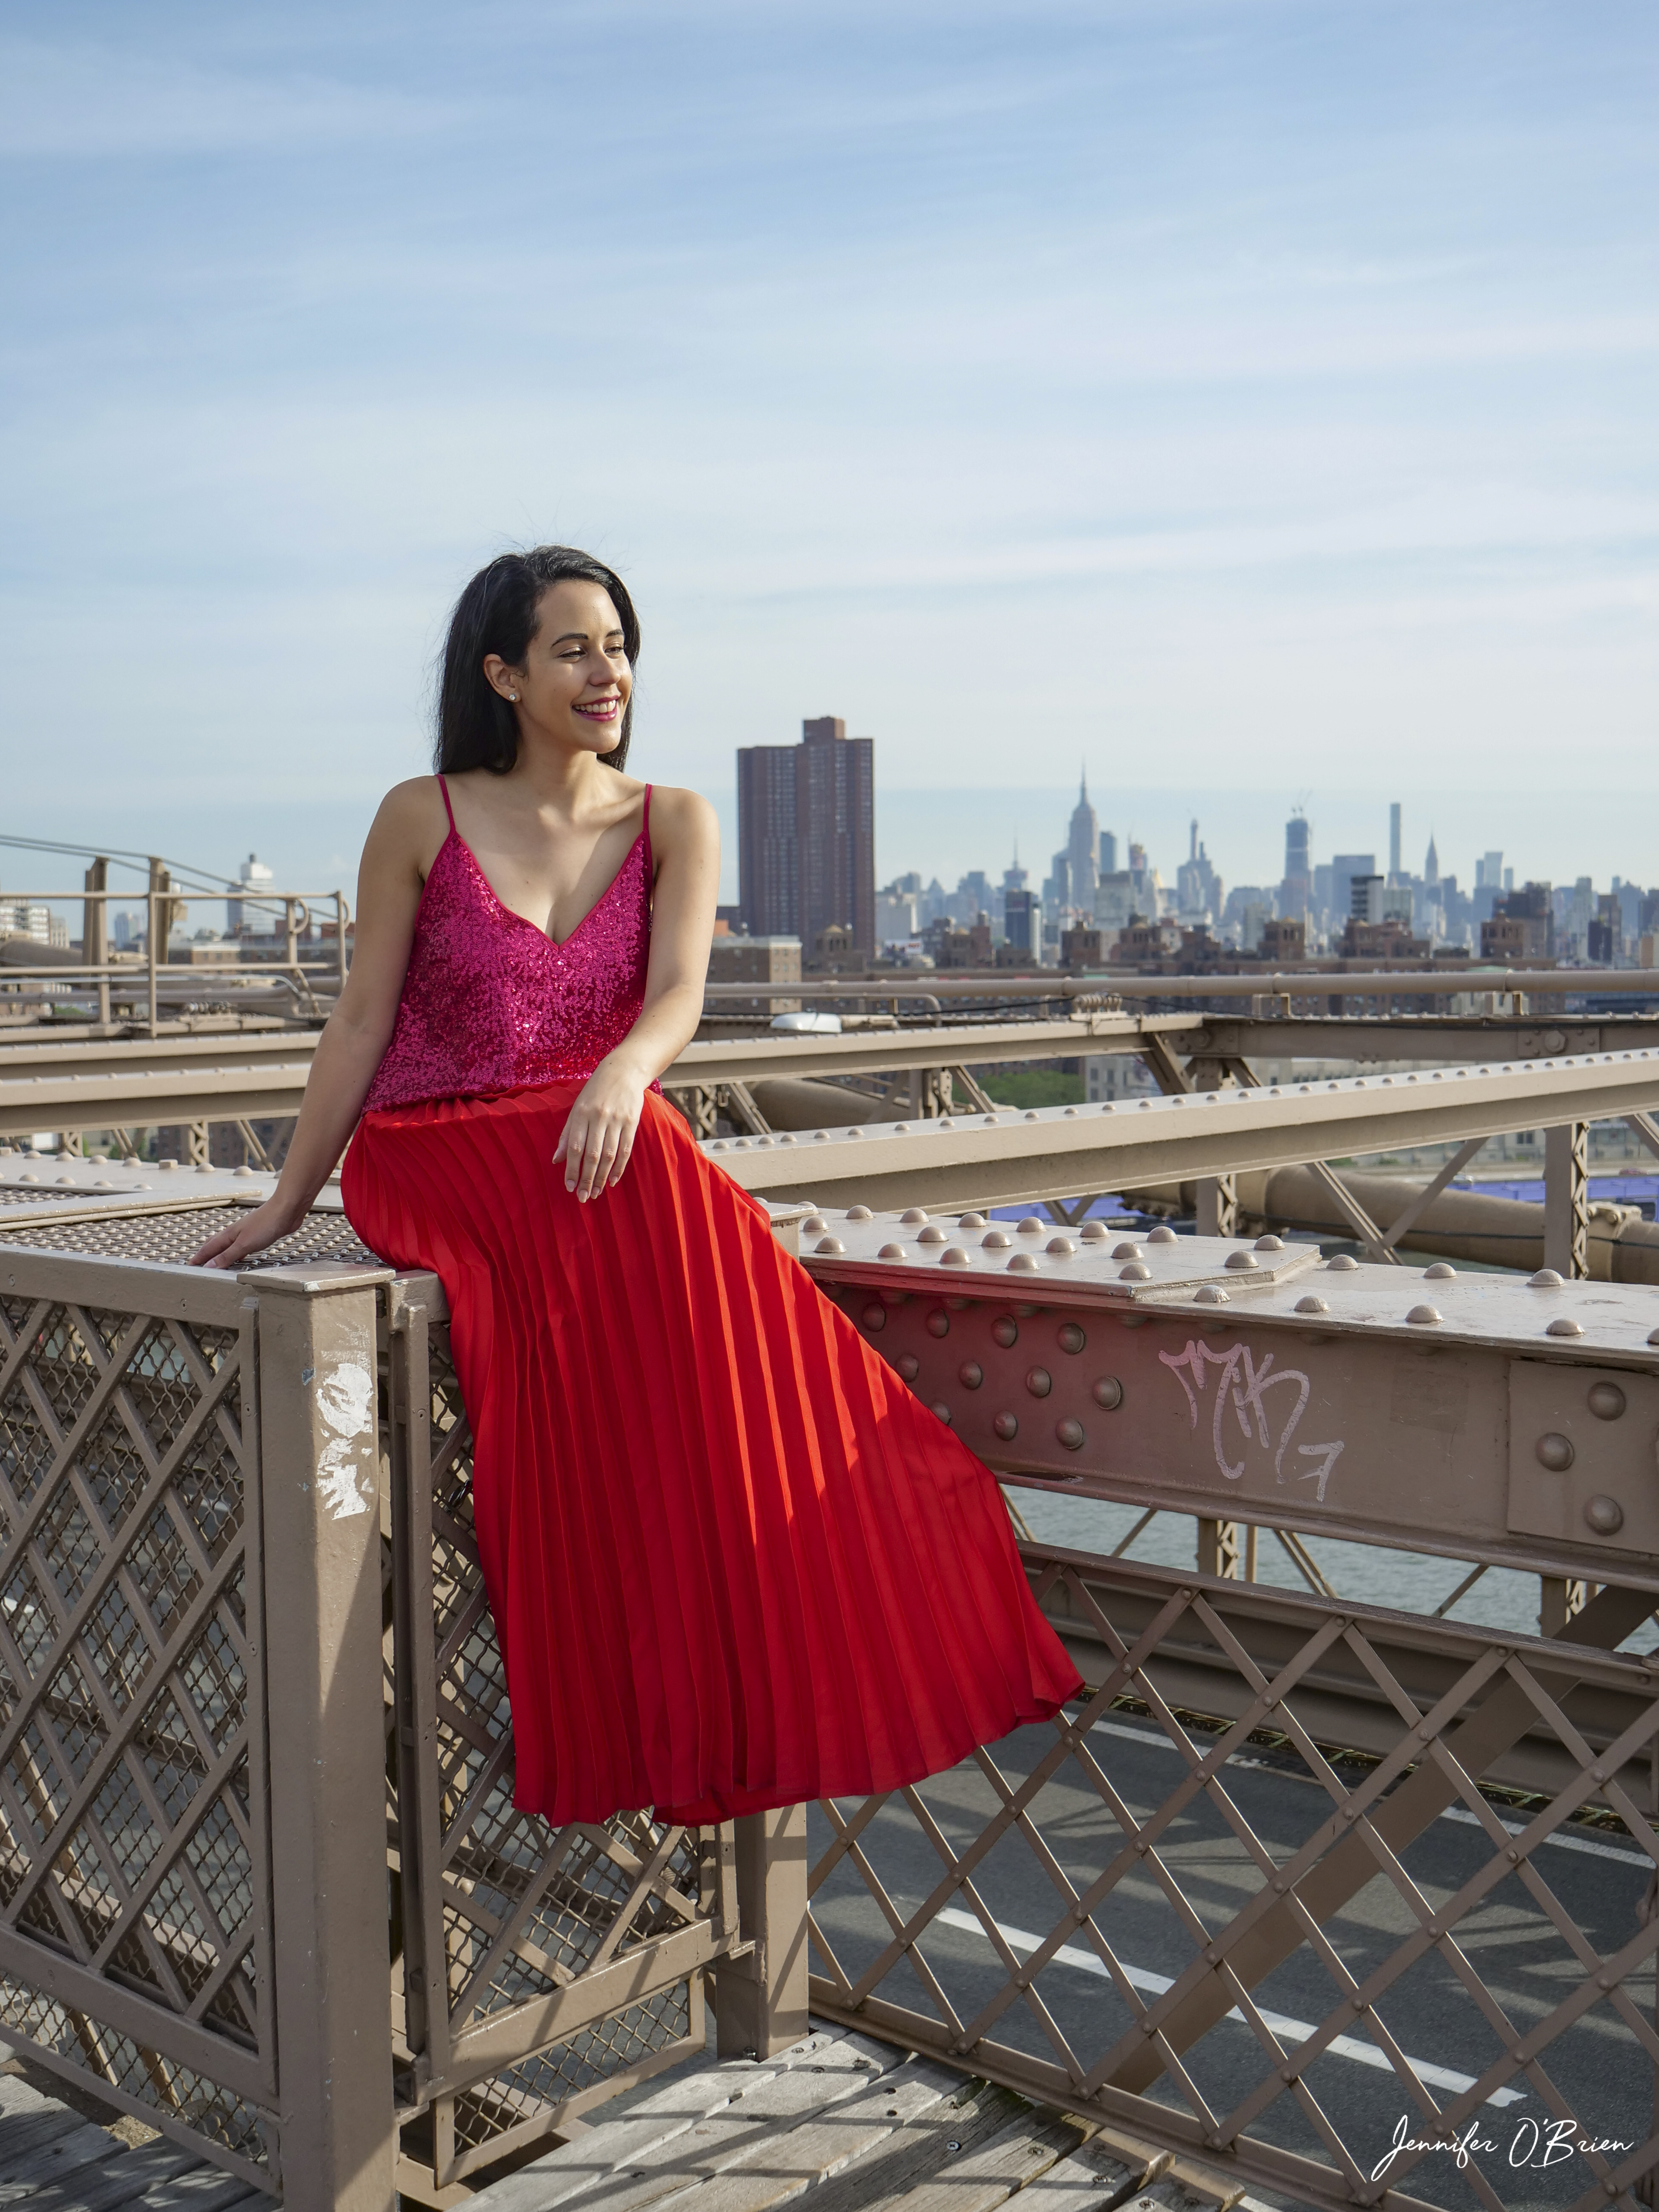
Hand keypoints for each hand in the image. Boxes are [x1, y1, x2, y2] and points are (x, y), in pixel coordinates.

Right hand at [188, 1195, 303, 1269]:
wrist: (287, 1209)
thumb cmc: (267, 1223)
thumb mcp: (244, 1244)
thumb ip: (227, 1256)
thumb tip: (209, 1266)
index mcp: (228, 1235)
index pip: (208, 1248)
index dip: (199, 1258)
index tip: (189, 1266)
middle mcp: (235, 1233)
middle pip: (215, 1245)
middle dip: (205, 1255)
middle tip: (197, 1264)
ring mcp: (246, 1233)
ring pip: (228, 1245)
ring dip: (220, 1254)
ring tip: (214, 1262)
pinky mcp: (258, 1235)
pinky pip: (242, 1247)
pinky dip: (236, 1253)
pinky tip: (240, 1257)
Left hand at [552, 1059, 645, 1201]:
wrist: (623, 1072)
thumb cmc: (595, 1092)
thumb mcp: (577, 1109)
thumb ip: (567, 1135)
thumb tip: (556, 1160)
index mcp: (581, 1114)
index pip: (575, 1147)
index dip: (572, 1169)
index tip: (569, 1187)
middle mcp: (599, 1117)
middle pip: (592, 1154)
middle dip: (587, 1178)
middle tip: (583, 1197)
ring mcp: (617, 1120)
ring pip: (609, 1155)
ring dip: (602, 1176)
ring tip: (596, 1192)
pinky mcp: (632, 1122)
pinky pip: (625, 1150)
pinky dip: (619, 1167)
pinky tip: (612, 1180)